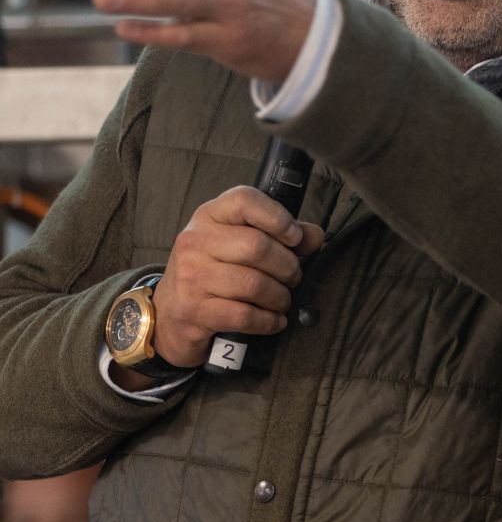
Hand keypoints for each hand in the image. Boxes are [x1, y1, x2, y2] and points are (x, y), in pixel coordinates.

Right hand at [149, 186, 323, 368]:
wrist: (167, 316)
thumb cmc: (212, 273)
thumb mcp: (236, 245)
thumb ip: (279, 235)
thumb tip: (314, 235)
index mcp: (209, 216)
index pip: (245, 200)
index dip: (277, 217)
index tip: (295, 237)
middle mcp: (195, 242)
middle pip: (257, 246)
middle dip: (287, 266)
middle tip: (294, 277)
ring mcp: (191, 277)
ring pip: (254, 284)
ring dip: (280, 296)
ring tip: (283, 300)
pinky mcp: (194, 311)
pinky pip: (244, 316)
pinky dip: (268, 321)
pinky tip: (275, 321)